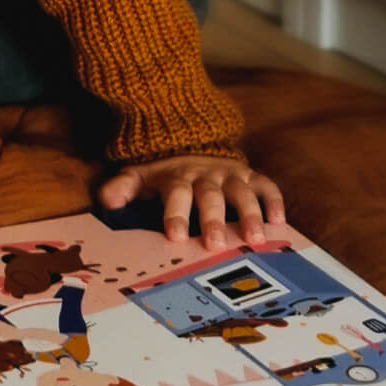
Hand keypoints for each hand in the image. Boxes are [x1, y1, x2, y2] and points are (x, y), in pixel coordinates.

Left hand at [98, 155, 284, 249]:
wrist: (190, 140)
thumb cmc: (165, 174)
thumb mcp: (139, 176)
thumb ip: (121, 189)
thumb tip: (106, 203)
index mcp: (177, 179)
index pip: (175, 195)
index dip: (175, 214)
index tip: (176, 237)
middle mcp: (205, 176)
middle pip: (210, 197)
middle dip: (213, 220)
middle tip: (215, 245)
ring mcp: (230, 175)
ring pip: (242, 193)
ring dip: (250, 214)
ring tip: (256, 239)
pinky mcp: (250, 176)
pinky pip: (266, 185)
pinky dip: (274, 200)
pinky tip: (280, 221)